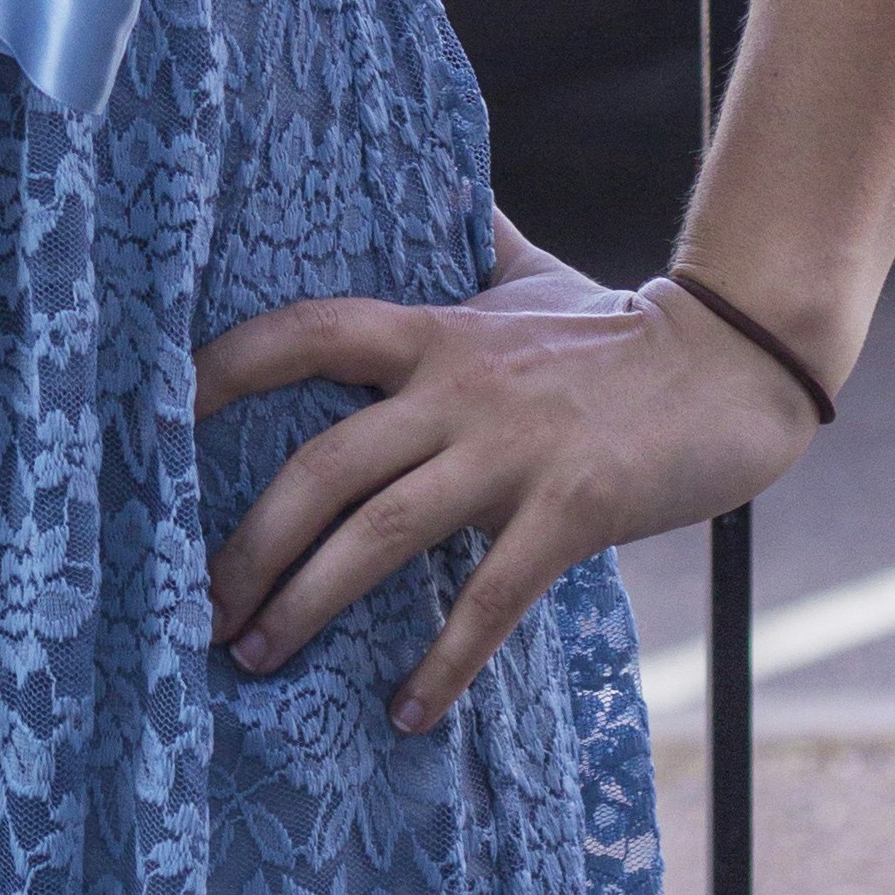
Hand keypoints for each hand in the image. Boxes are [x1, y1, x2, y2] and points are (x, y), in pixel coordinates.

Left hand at [196, 212, 822, 731]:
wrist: (731, 366)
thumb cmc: (617, 327)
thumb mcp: (528, 273)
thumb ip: (472, 245)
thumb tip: (444, 182)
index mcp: (433, 333)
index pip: (306, 333)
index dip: (229, 365)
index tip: (163, 415)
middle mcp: (456, 388)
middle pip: (323, 466)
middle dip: (251, 545)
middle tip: (202, 609)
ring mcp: (511, 452)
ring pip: (382, 533)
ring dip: (309, 603)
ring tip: (256, 658)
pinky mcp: (569, 511)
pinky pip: (488, 598)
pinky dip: (444, 660)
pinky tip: (406, 712)